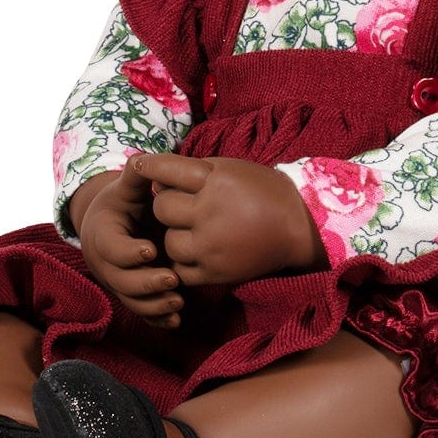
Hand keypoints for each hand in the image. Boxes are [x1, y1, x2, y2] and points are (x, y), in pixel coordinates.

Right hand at [69, 165, 185, 328]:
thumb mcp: (126, 189)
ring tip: (179, 302)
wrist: (110, 226)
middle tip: (173, 279)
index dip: (129, 252)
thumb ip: (135, 178)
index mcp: (103, 235)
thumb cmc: (123, 204)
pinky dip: (157, 320)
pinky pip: (140, 313)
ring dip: (153, 305)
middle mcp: (106, 264)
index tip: (152, 250)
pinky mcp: (130, 295)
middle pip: (121, 281)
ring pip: (131, 301)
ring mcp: (117, 282)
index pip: (112, 248)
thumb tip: (139, 159)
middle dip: (146, 283)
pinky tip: (176, 321)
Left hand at [135, 153, 327, 287]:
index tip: (139, 164)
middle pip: (162, 208)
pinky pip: (180, 269)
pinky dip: (183, 260)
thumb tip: (160, 176)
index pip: (168, 169)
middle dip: (167, 203)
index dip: (149, 165)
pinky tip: (196, 250)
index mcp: (216, 182)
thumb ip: (197, 171)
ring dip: (174, 234)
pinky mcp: (215, 273)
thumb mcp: (233, 168)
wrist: (298, 229)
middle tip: (181, 203)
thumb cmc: (265, 191)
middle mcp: (209, 213)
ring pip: (168, 241)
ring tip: (193, 229)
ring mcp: (210, 246)